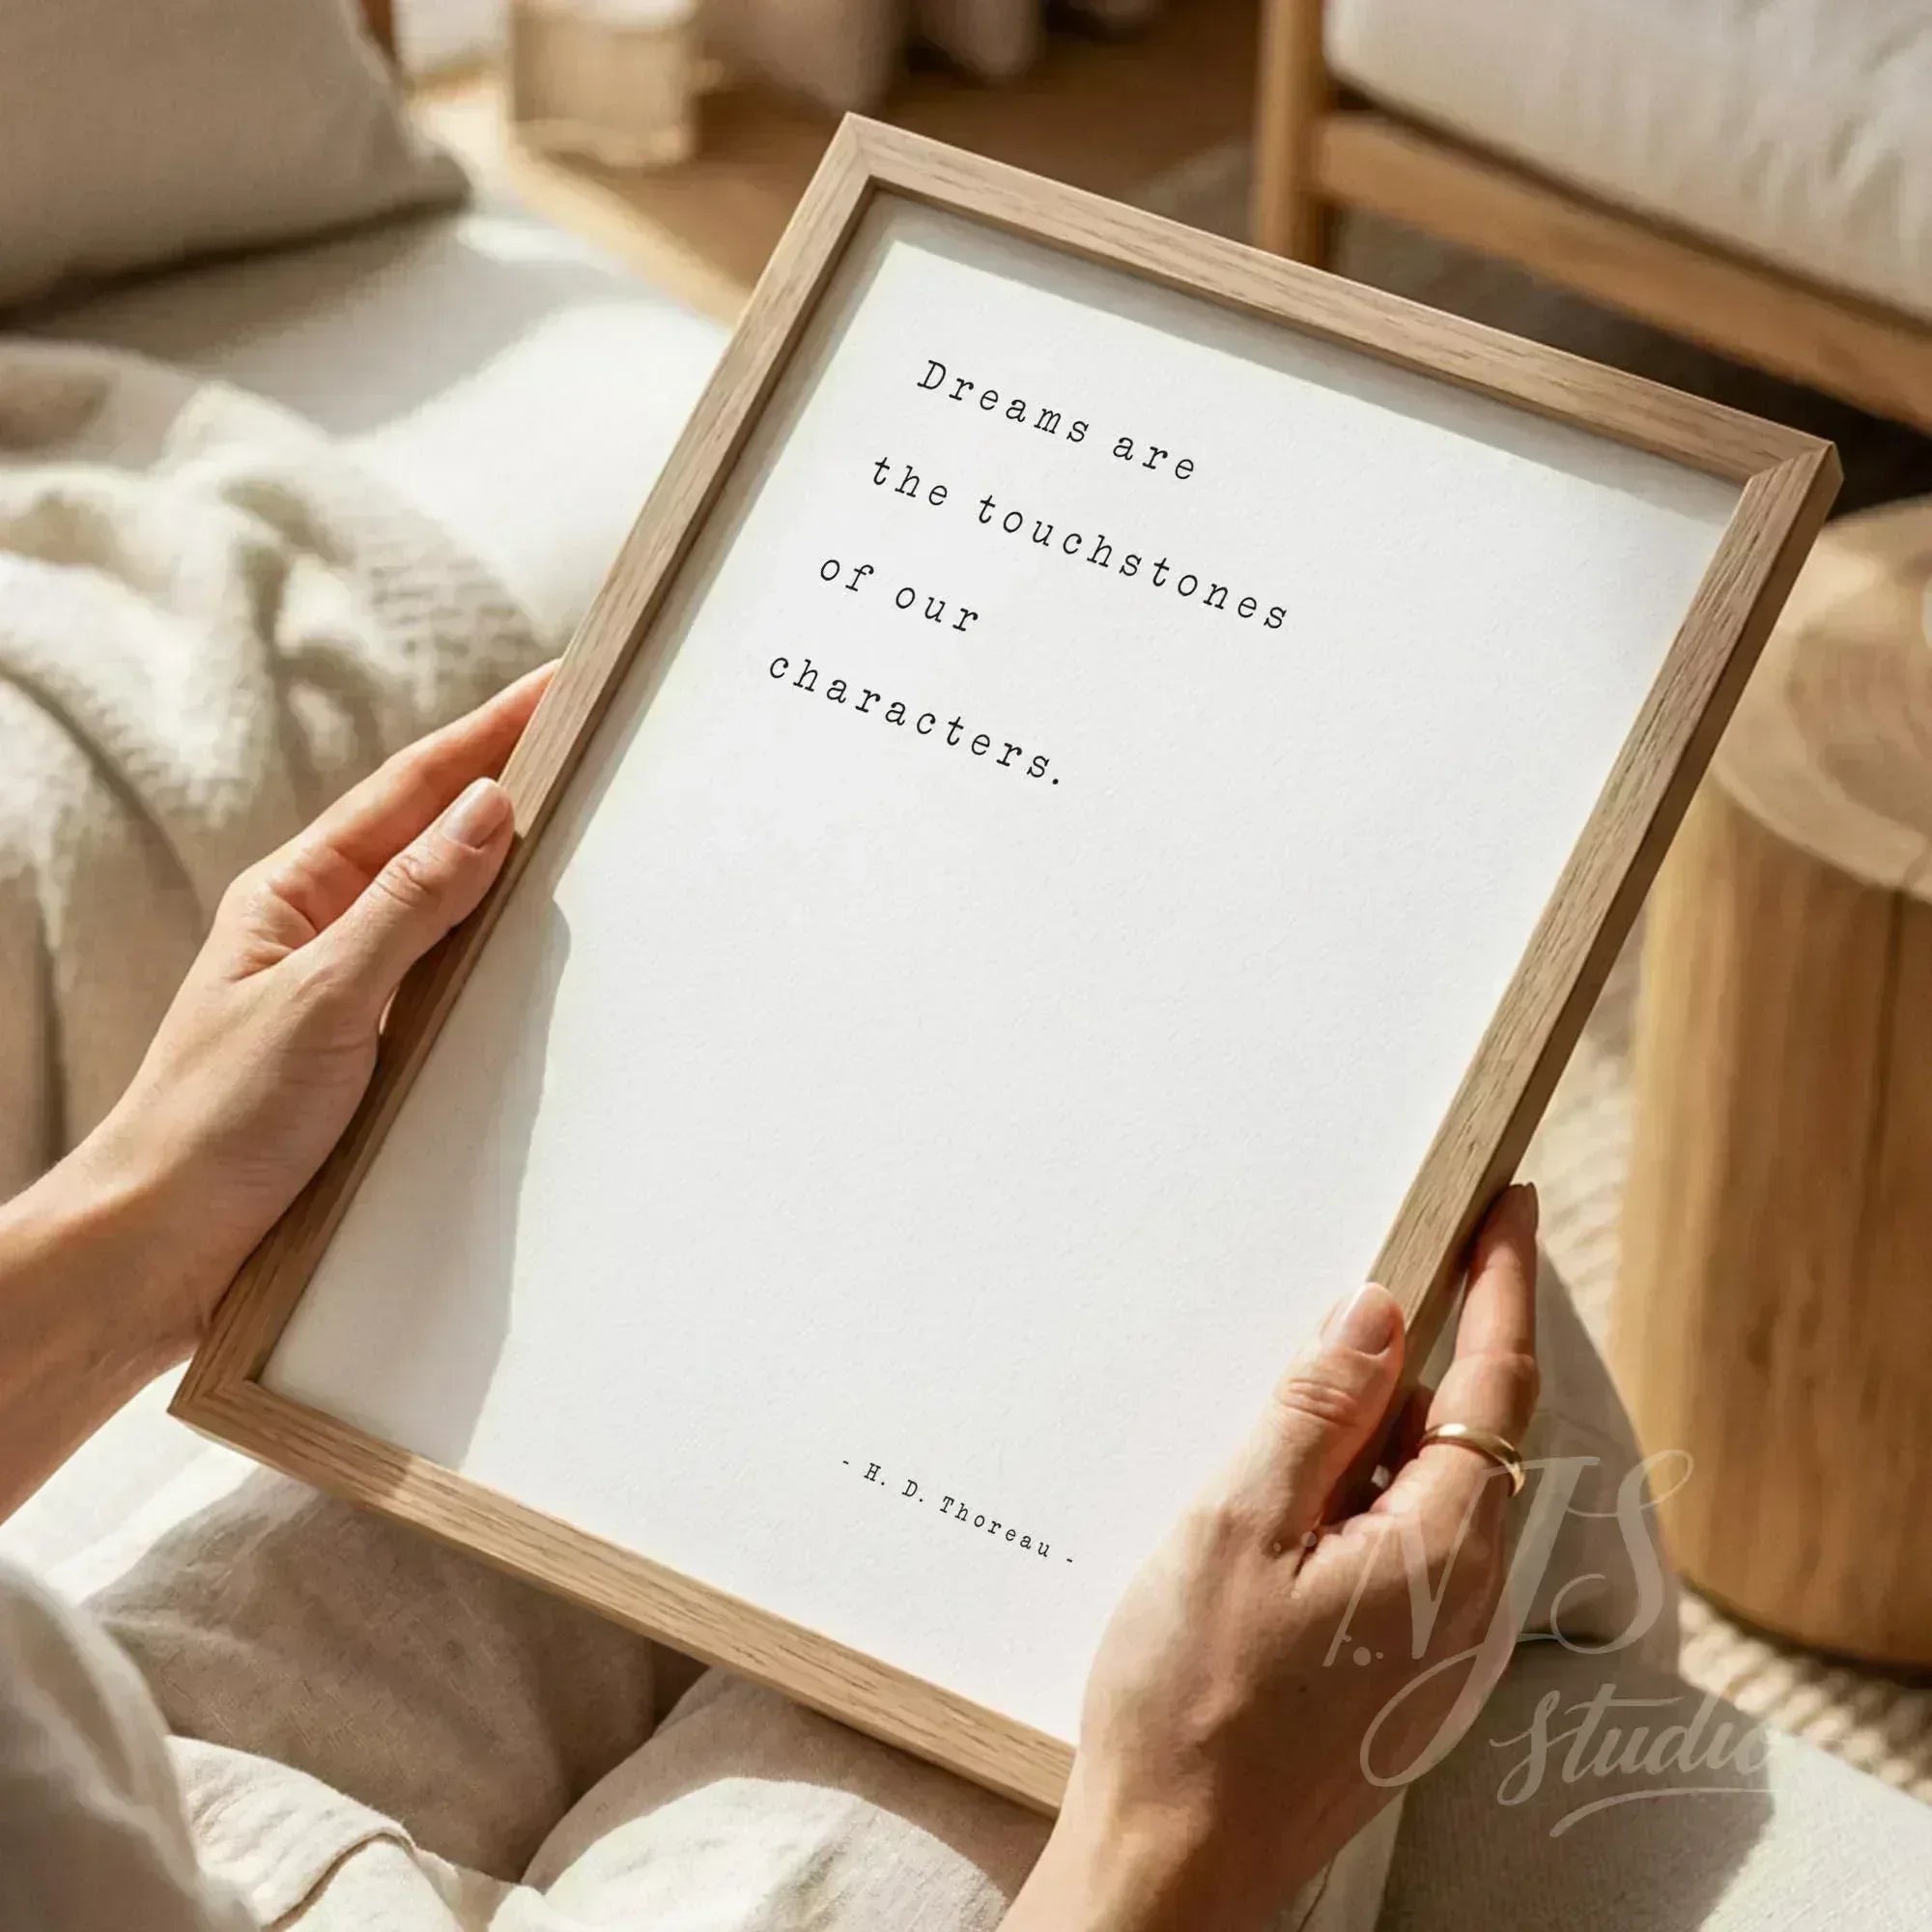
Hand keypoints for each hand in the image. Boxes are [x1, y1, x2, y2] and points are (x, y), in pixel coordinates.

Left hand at [77, 663, 554, 1362]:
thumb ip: (409, 905)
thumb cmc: (214, 1123)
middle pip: (438, 834)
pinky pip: (454, 980)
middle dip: (513, 779)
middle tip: (593, 738)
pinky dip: (503, 951)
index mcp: (298, 893)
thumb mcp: (321, 999)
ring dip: (515, 865)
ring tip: (591, 824)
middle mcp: (328, 930)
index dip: (490, 732)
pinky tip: (546, 954)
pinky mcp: (376, 1054)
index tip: (559, 686)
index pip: (412, 788)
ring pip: (451, 907)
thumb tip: (488, 810)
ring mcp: (354, 990)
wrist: (161, 1246)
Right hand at [1007, 1186, 1539, 1931]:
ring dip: (1394, 1421)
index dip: (1503, 1282)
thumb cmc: (1189, 1705)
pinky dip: (1370, 1485)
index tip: (1509, 1203)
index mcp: (1438, 1552)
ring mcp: (1433, 1644)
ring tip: (1320, 1385)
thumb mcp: (1237, 1526)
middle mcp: (1461, 1600)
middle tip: (1404, 1269)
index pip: (1496, 1382)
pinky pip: (1408, 1542)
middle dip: (1446, 1343)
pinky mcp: (1396, 1672)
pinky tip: (1299, 1490)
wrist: (1172, 1866)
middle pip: (1477, 1433)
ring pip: (1437, 1490)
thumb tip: (1376, 1312)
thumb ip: (1316, 1412)